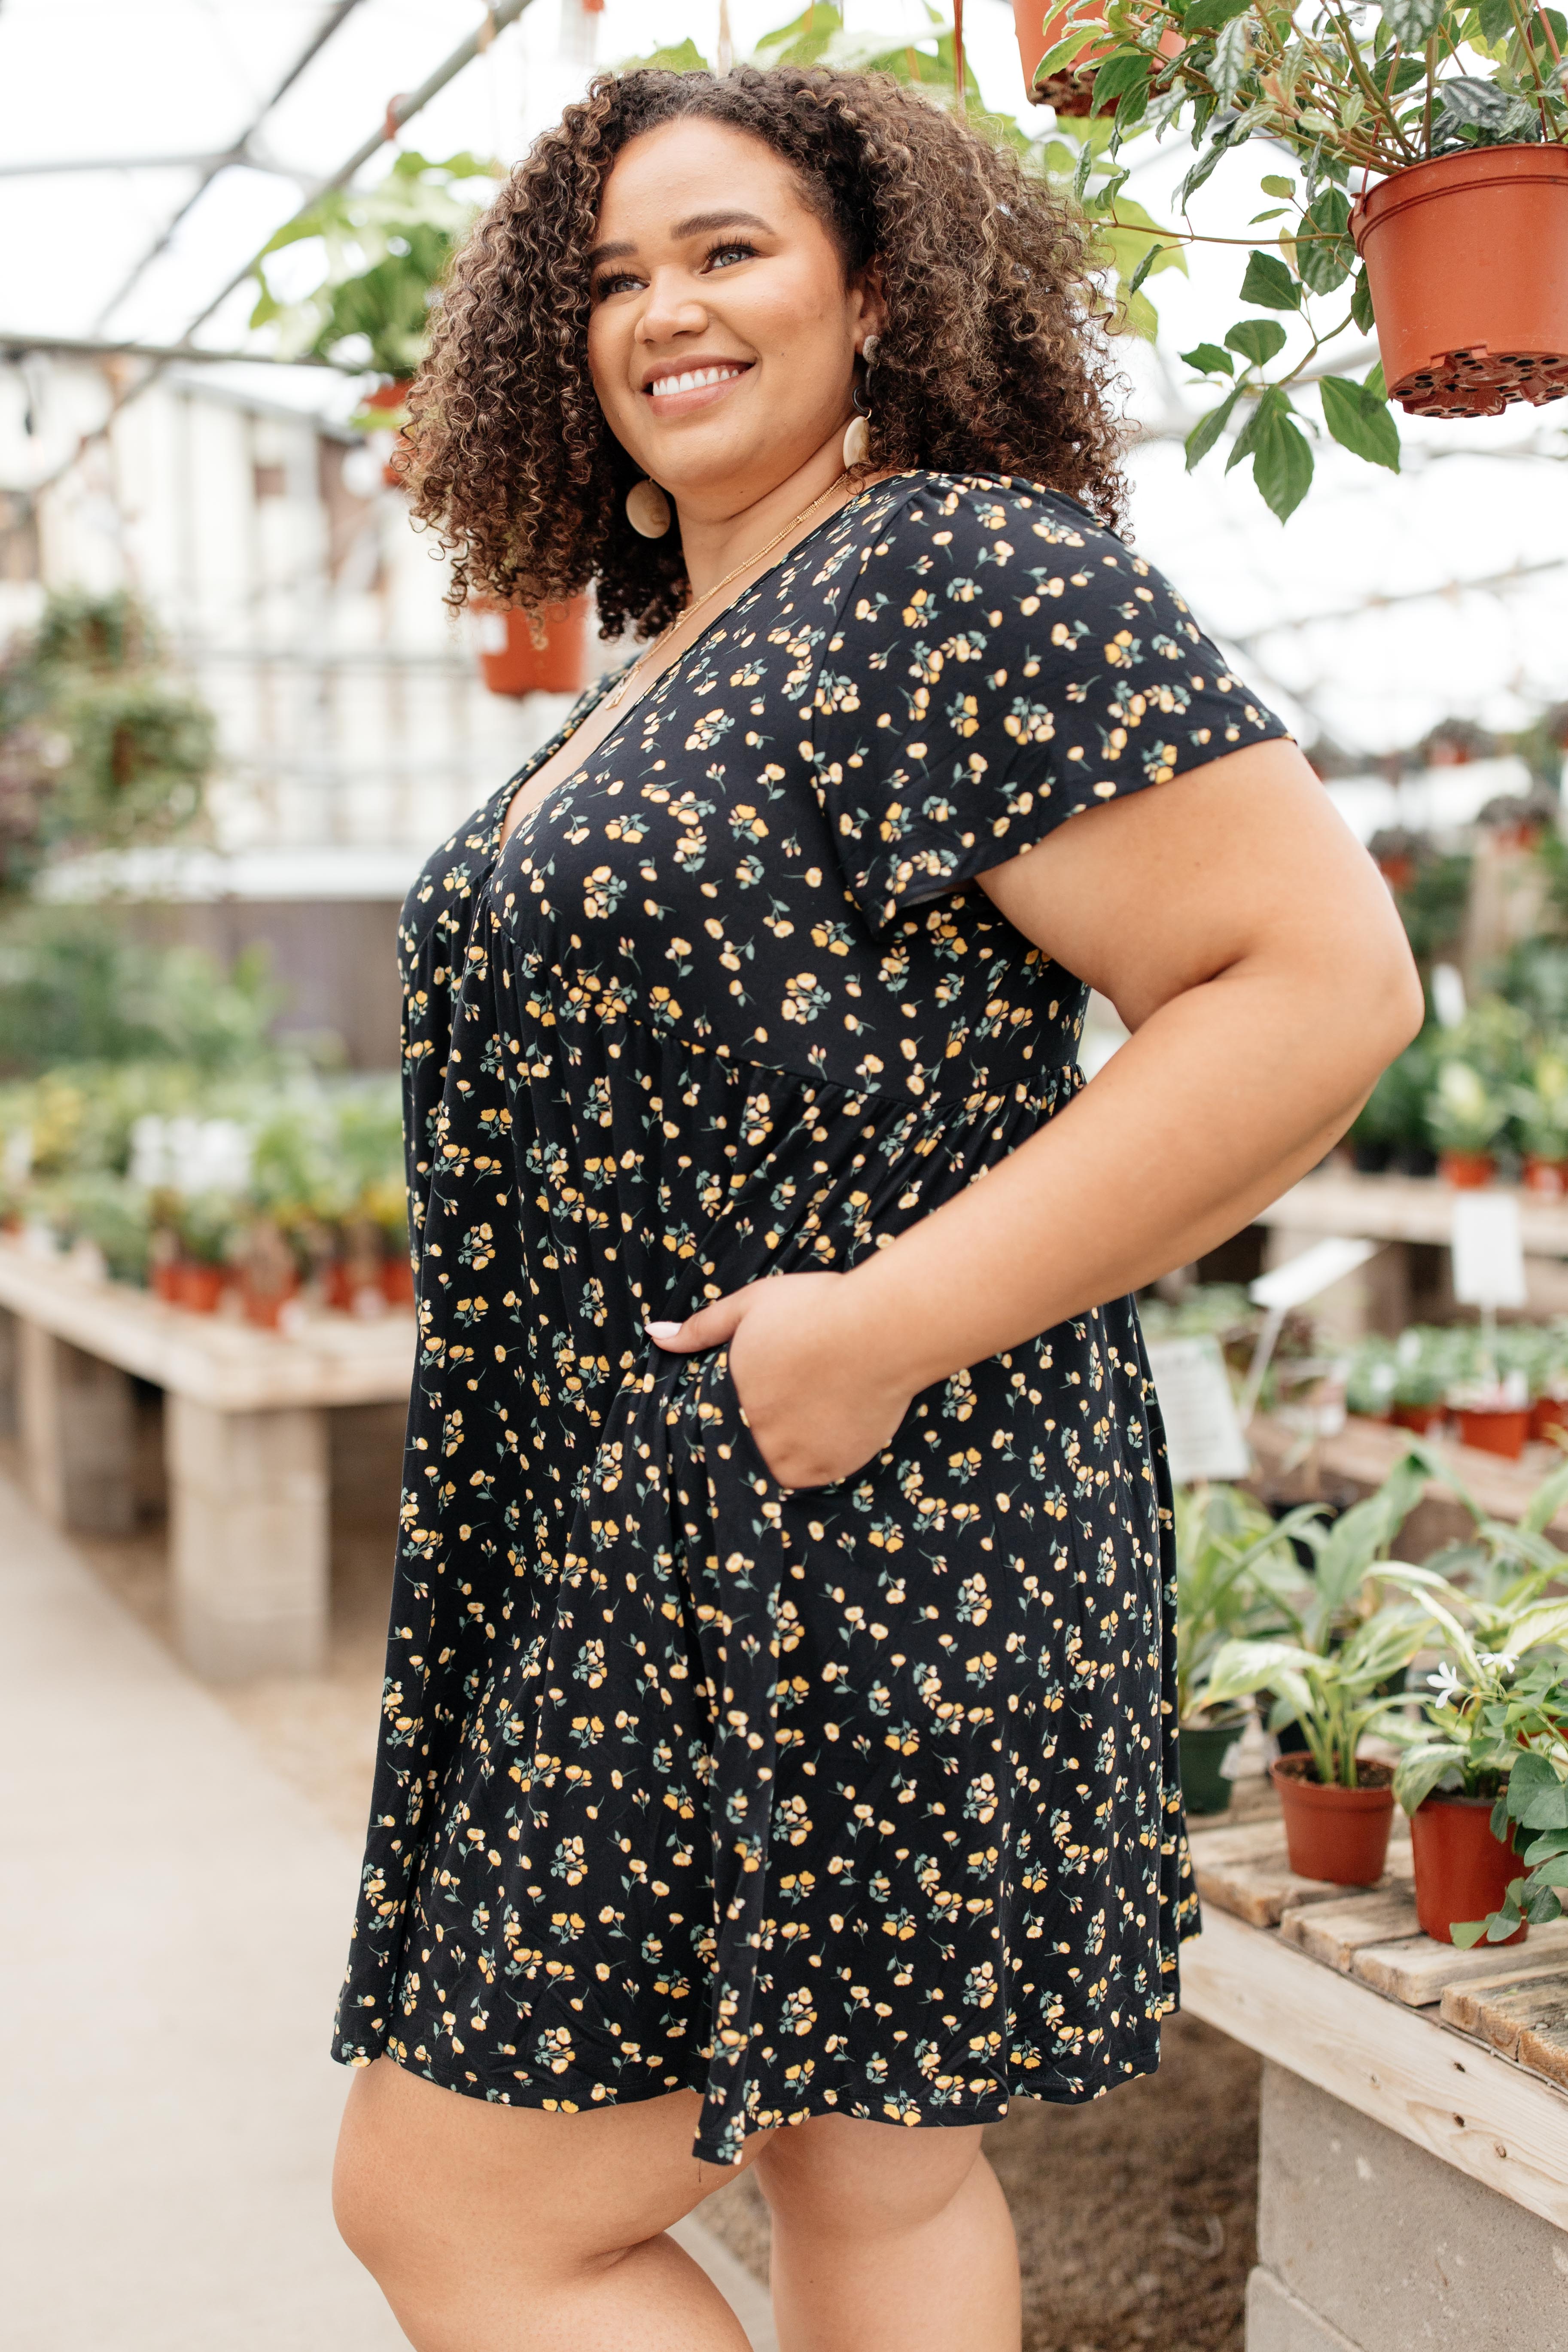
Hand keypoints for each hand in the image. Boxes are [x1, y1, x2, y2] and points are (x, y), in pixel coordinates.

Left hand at [647, 1270, 911, 1488]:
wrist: (882, 1331)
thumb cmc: (816, 1310)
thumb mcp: (751, 1306)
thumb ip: (703, 1327)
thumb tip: (655, 1333)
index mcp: (729, 1399)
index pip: (708, 1425)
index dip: (720, 1417)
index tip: (738, 1405)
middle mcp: (754, 1437)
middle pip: (741, 1448)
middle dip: (754, 1433)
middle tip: (784, 1405)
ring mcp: (792, 1458)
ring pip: (773, 1466)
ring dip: (781, 1449)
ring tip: (807, 1416)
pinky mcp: (829, 1469)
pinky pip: (810, 1476)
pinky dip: (814, 1459)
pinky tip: (828, 1427)